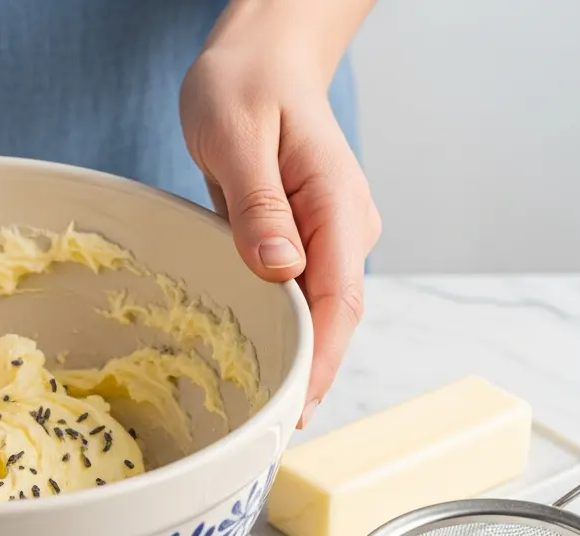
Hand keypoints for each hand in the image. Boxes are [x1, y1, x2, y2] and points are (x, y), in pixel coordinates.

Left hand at [181, 10, 380, 426]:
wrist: (259, 57)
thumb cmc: (245, 85)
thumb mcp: (238, 135)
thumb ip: (258, 204)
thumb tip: (280, 268)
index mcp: (336, 204)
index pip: (339, 298)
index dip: (320, 358)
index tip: (297, 405)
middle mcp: (341, 227)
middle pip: (333, 317)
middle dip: (307, 375)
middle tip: (270, 434)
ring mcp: (325, 237)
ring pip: (314, 311)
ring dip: (293, 358)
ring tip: (258, 417)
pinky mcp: (300, 240)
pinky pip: (293, 294)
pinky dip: (276, 329)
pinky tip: (253, 362)